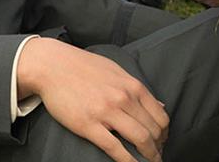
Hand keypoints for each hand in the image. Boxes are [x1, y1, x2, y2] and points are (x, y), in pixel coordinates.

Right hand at [17, 38, 167, 161]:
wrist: (53, 66)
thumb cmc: (84, 67)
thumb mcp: (117, 71)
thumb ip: (137, 89)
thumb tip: (159, 105)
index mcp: (132, 86)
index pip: (160, 116)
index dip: (164, 133)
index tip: (162, 141)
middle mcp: (123, 98)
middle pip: (153, 130)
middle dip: (158, 147)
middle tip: (156, 155)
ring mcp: (107, 112)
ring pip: (139, 139)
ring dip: (149, 155)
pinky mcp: (89, 125)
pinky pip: (115, 148)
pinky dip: (128, 161)